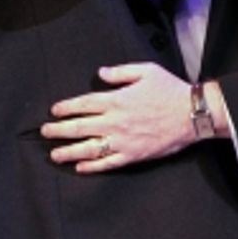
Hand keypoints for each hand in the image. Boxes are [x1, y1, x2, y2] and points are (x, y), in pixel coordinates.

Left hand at [41, 61, 211, 169]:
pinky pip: (108, 163)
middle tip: (45, 132)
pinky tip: (80, 167)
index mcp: (117, 100)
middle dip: (59, 130)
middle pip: (80, 128)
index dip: (66, 108)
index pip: (83, 104)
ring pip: (89, 148)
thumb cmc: (170, 90)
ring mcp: (123, 141)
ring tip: (55, 155)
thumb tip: (100, 73)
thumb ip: (120, 72)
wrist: (192, 114)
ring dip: (69, 152)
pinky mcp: (133, 155)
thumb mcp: (146, 71)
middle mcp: (116, 122)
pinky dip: (93, 166)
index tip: (53, 111)